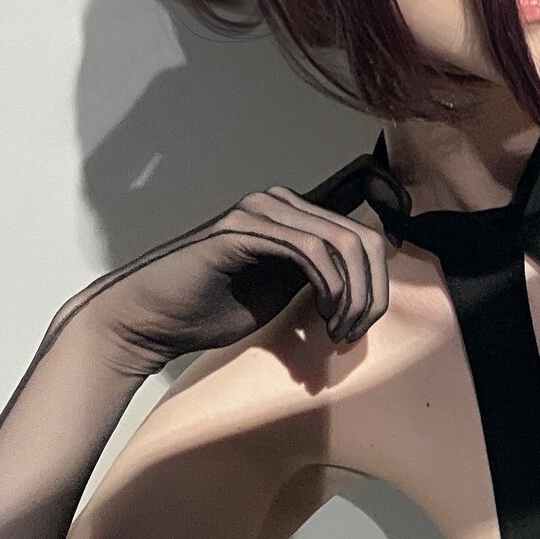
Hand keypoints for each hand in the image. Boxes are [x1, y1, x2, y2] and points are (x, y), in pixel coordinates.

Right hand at [54, 152, 411, 376]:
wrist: (152, 319)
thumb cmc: (213, 310)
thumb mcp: (285, 295)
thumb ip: (322, 283)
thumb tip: (370, 293)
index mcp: (295, 216)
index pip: (363, 216)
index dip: (387, 247)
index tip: (379, 306)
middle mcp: (281, 203)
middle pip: (365, 237)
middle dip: (374, 294)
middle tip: (352, 335)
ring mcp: (260, 213)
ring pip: (345, 243)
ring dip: (354, 297)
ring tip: (338, 333)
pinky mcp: (242, 232)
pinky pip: (312, 252)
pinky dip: (331, 289)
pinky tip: (322, 320)